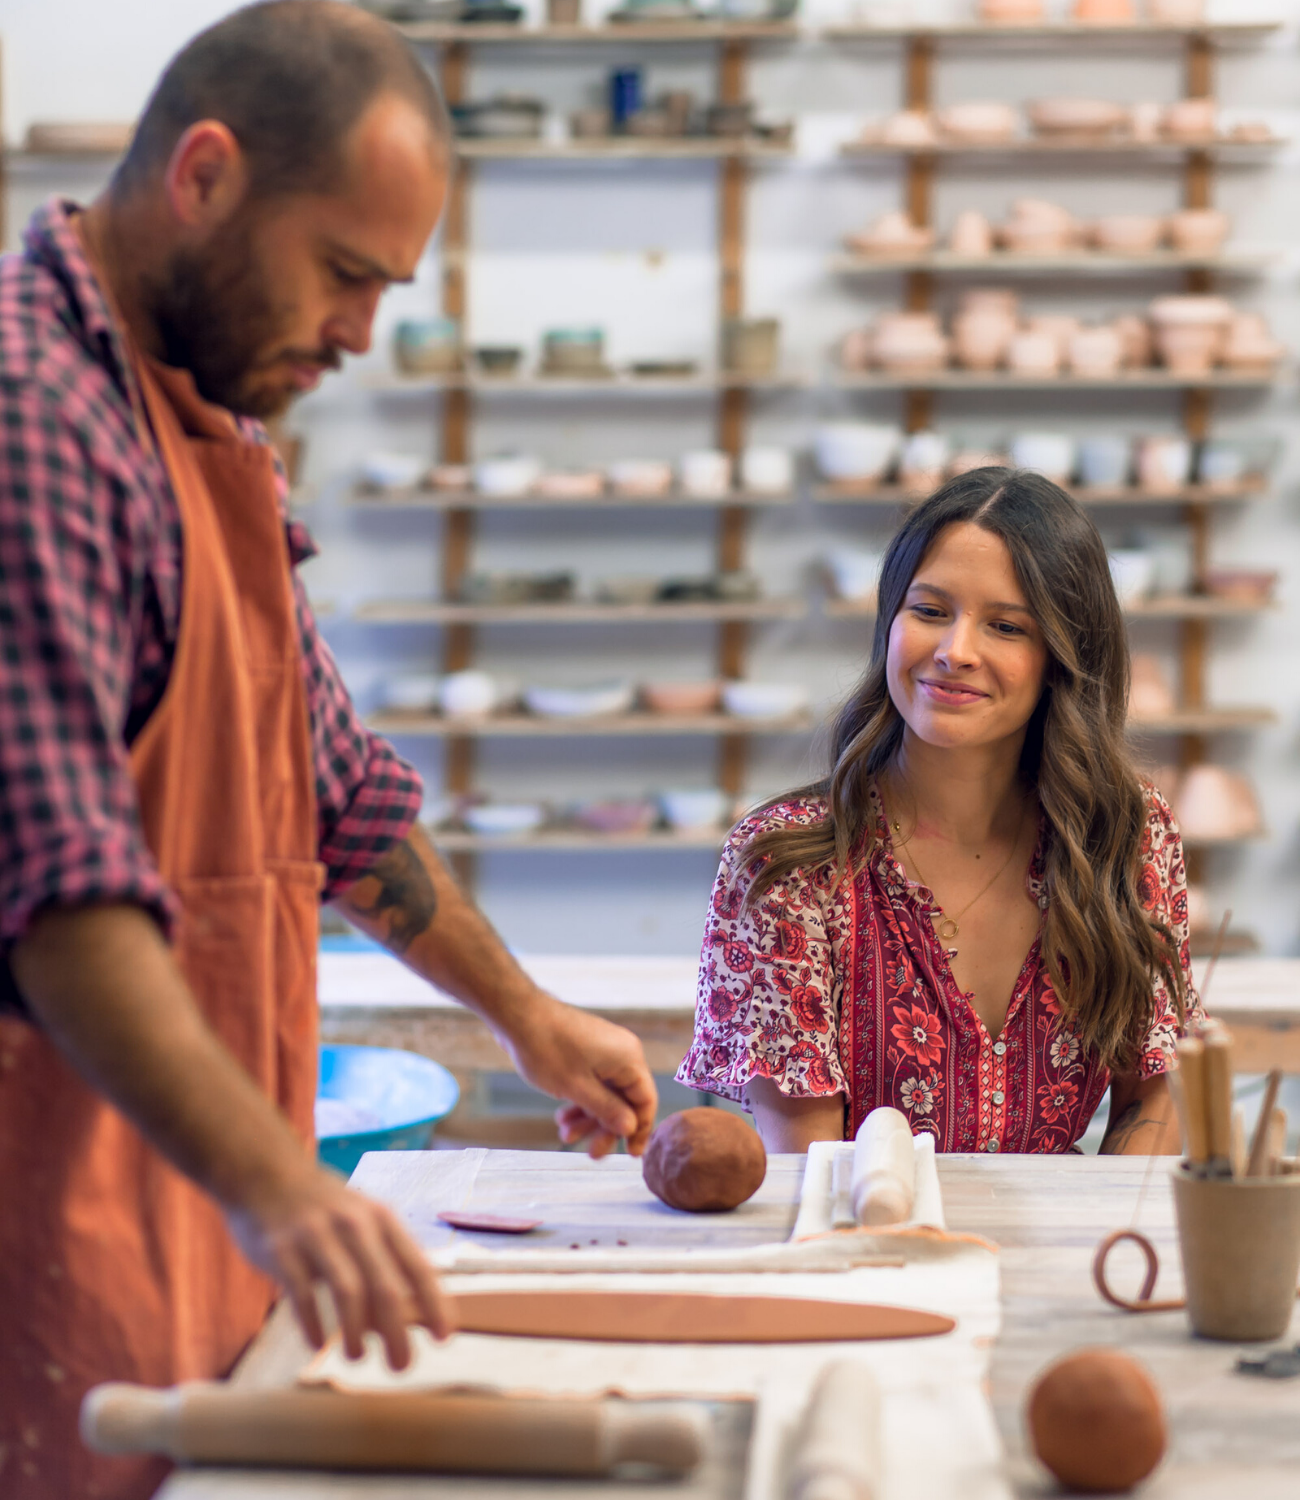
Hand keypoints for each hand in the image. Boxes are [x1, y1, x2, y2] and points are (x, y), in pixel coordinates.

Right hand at [226, 1165, 454, 1367]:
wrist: (265, 1173)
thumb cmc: (322, 1208)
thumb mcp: (361, 1219)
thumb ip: (381, 1260)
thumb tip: (403, 1319)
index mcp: (382, 1218)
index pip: (417, 1266)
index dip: (434, 1303)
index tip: (444, 1337)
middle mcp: (355, 1225)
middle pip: (386, 1287)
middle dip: (398, 1332)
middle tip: (402, 1366)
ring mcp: (318, 1235)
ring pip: (349, 1292)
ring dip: (356, 1333)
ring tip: (358, 1357)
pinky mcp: (282, 1249)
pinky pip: (303, 1295)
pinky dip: (313, 1324)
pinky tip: (316, 1343)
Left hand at [499, 994, 657, 1156]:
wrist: (519, 1017)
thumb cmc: (547, 1049)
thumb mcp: (578, 1088)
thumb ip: (607, 1110)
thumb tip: (631, 1128)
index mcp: (628, 1059)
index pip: (645, 1100)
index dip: (640, 1129)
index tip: (630, 1155)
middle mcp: (621, 1053)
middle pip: (624, 1100)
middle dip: (605, 1128)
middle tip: (591, 1154)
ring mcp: (604, 1052)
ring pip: (605, 1095)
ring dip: (588, 1118)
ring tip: (565, 1134)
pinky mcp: (588, 1052)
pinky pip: (592, 1083)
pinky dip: (580, 1102)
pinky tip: (563, 1117)